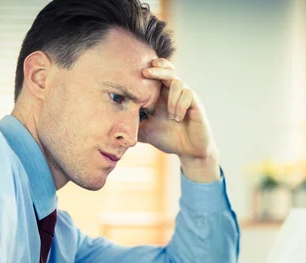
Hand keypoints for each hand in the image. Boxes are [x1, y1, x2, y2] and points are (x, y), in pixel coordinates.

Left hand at [141, 59, 219, 181]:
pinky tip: (178, 118)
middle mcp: (173, 93)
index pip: (156, 74)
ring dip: (171, 98)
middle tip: (145, 72)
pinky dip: (180, 105)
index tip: (134, 68)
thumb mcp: (144, 130)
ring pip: (177, 82)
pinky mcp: (195, 104)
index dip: (148, 68)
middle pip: (167, 70)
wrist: (188, 151)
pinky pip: (188, 95)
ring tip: (170, 116)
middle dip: (157, 69)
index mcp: (161, 96)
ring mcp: (185, 97)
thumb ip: (132, 123)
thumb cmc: (168, 138)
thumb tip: (110, 120)